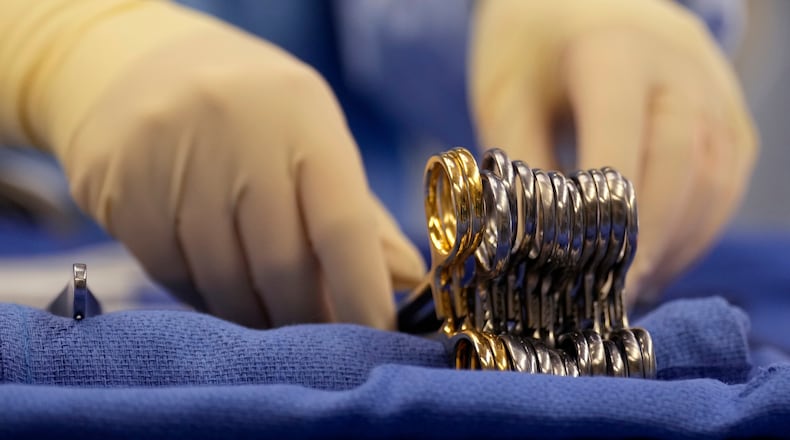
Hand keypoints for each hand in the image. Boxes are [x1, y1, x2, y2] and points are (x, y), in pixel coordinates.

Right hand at [40, 4, 424, 327]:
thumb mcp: (315, 139)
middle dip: (307, 319)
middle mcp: (236, 130)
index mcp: (301, 118)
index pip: (342, 224)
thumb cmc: (255, 115)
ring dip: (255, 317)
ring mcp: (170, 157)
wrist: (143, 67)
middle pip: (281, 265)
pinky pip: (173, 275)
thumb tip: (405, 278)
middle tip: (319, 339)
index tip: (376, 337)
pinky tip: (221, 292)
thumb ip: (361, 213)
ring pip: (224, 280)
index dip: (362, 292)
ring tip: (272, 318)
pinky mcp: (120, 189)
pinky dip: (206, 300)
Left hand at [469, 0, 757, 304]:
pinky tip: (661, 255)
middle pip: (680, 166)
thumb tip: (537, 247)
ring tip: (635, 284)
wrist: (574, 0)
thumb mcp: (505, 98)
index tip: (587, 274)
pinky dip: (698, 225)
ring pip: (714, 179)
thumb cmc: (529, 47)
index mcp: (614, 51)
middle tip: (613, 293)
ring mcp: (714, 85)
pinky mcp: (728, 110)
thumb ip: (523, 168)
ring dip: (678, 240)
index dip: (608, 218)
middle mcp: (680, 64)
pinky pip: (726, 178)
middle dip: (648, 239)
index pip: (623, 144)